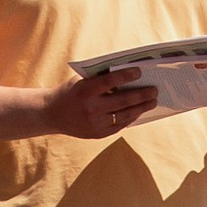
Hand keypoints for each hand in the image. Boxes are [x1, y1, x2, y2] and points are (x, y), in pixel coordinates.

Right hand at [41, 65, 161, 138]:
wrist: (51, 114)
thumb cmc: (70, 92)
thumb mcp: (81, 80)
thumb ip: (100, 78)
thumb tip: (127, 74)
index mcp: (86, 90)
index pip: (110, 81)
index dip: (126, 75)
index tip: (139, 72)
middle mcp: (91, 108)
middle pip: (123, 101)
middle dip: (141, 95)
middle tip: (154, 90)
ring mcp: (95, 123)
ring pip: (124, 115)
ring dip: (141, 108)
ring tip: (152, 102)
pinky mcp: (97, 134)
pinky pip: (119, 125)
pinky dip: (130, 118)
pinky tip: (138, 112)